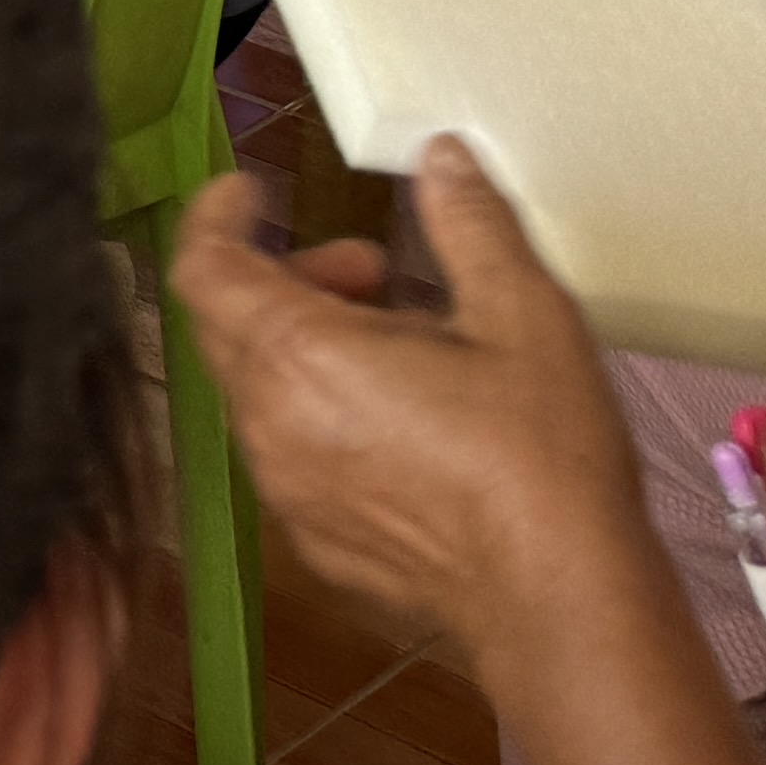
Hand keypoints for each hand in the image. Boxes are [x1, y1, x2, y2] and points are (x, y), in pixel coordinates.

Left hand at [169, 145, 659, 673]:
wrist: (563, 606)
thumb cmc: (541, 461)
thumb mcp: (521, 314)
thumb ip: (468, 224)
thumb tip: (441, 159)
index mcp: (298, 356)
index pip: (203, 268)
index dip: (216, 219)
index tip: (250, 193)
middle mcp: (271, 427)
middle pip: (229, 328)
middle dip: (289, 280)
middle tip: (374, 275)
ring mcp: (287, 495)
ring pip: (262, 395)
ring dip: (309, 351)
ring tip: (411, 347)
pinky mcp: (317, 547)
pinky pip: (294, 458)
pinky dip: (327, 418)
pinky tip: (412, 424)